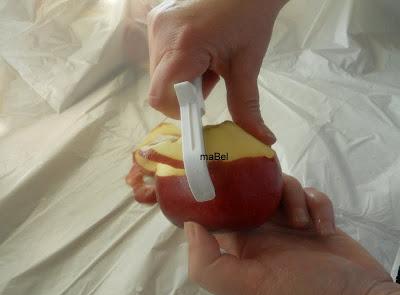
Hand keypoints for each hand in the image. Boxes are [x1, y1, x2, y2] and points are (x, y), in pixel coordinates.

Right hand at [145, 0, 287, 144]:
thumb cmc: (251, 18)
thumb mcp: (247, 65)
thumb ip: (246, 106)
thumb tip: (261, 139)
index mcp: (183, 45)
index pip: (161, 97)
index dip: (180, 110)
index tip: (201, 106)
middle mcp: (161, 33)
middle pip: (160, 87)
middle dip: (184, 93)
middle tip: (210, 76)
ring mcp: (155, 24)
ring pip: (159, 74)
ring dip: (181, 79)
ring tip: (206, 61)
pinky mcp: (156, 20)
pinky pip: (160, 58)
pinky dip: (177, 64)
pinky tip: (197, 50)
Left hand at [184, 175, 399, 294]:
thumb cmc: (304, 294)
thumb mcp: (249, 286)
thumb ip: (211, 264)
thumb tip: (190, 225)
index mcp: (241, 245)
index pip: (219, 211)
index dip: (217, 193)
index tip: (222, 174)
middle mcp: (261, 231)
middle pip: (252, 191)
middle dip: (263, 188)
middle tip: (275, 198)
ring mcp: (289, 224)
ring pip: (281, 187)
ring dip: (294, 198)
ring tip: (303, 223)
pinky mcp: (314, 218)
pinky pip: (311, 194)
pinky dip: (319, 204)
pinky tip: (325, 226)